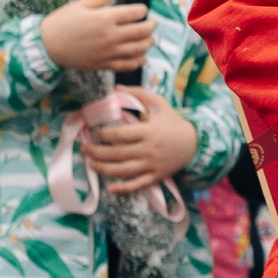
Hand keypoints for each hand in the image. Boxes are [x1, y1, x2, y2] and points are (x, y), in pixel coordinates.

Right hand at [41, 0, 154, 73]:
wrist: (46, 46)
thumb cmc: (62, 21)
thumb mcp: (82, 4)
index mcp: (105, 18)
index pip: (135, 13)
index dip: (142, 10)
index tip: (143, 10)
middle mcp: (110, 36)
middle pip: (141, 31)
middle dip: (151, 26)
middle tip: (154, 23)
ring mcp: (108, 52)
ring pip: (138, 49)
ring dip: (149, 43)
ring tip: (151, 39)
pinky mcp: (104, 65)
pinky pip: (128, 65)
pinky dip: (139, 61)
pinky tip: (143, 57)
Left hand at [82, 87, 199, 194]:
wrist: (194, 143)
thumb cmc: (172, 122)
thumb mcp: (158, 103)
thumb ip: (137, 93)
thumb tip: (115, 88)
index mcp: (148, 131)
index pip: (120, 135)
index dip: (103, 135)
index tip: (93, 133)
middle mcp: (148, 150)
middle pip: (117, 154)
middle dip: (96, 152)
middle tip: (83, 149)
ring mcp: (151, 165)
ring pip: (123, 171)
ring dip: (103, 169)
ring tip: (90, 164)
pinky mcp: (155, 177)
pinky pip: (137, 185)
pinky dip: (123, 189)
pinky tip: (109, 188)